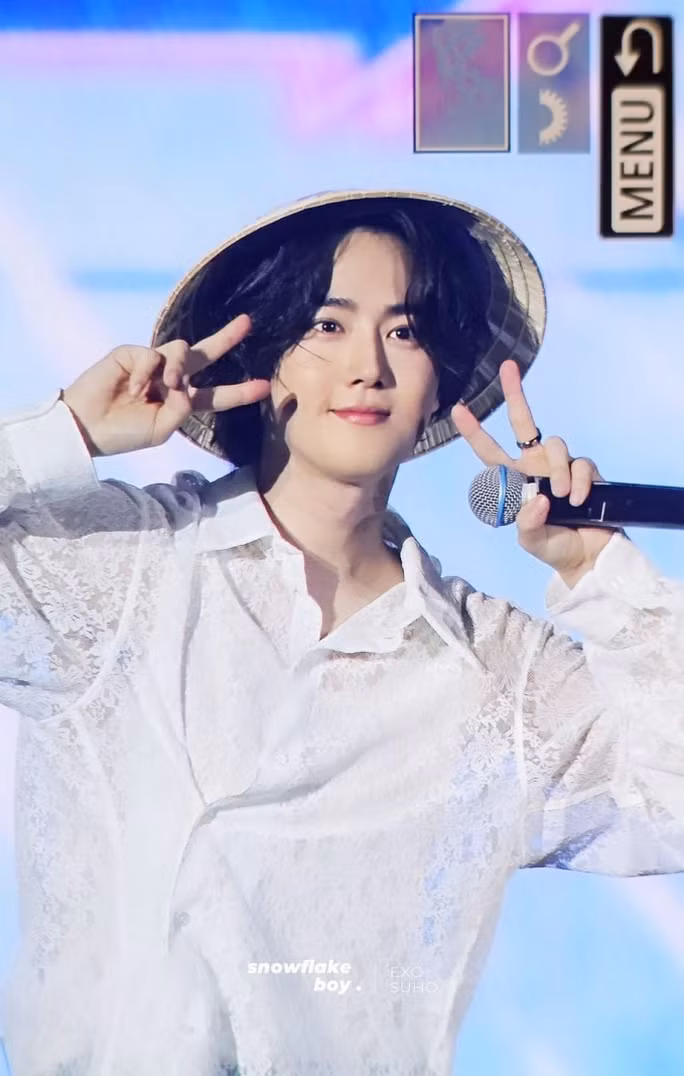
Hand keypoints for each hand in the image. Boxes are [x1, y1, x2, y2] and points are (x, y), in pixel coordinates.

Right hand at [61, 314, 271, 456]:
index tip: (264, 387)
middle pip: (204, 354)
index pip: (216, 395)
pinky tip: (131, 389)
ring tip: (165, 385)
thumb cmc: (124, 434)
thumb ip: (181, 409)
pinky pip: (151, 355)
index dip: (239, 392)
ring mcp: (152, 364)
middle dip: (226, 338)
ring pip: (181, 351)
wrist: (88, 427)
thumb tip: (185, 384)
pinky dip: (145, 373)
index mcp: (181, 401)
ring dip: (178, 368)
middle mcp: (170, 379)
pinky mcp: (131, 353)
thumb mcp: (161, 430)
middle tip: (247, 322)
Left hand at [451, 359, 621, 583]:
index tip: (458, 410)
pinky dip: (579, 481)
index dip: (475, 432)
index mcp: (514, 480)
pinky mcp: (586, 472)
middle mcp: (535, 467)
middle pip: (524, 422)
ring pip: (555, 445)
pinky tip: (579, 499)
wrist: (588, 557)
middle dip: (516, 394)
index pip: (490, 452)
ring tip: (563, 496)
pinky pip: (580, 464)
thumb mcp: (531, 541)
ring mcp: (561, 467)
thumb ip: (527, 524)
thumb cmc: (554, 547)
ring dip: (557, 470)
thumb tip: (538, 499)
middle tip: (508, 367)